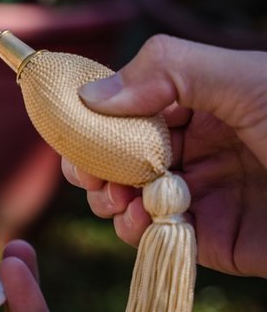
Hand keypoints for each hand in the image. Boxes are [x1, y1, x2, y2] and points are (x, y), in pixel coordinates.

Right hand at [63, 35, 266, 276]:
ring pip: (132, 198)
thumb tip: (91, 95)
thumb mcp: (243, 78)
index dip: (94, 118)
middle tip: (84, 173)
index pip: (131, 107)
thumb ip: (166, 72)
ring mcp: (204, 194)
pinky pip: (158, 238)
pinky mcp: (214, 239)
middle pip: (123, 155)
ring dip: (109, 198)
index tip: (69, 130)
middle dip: (95, 163)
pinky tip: (133, 222)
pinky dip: (135, 232)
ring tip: (109, 197)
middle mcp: (199, 147)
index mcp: (204, 103)